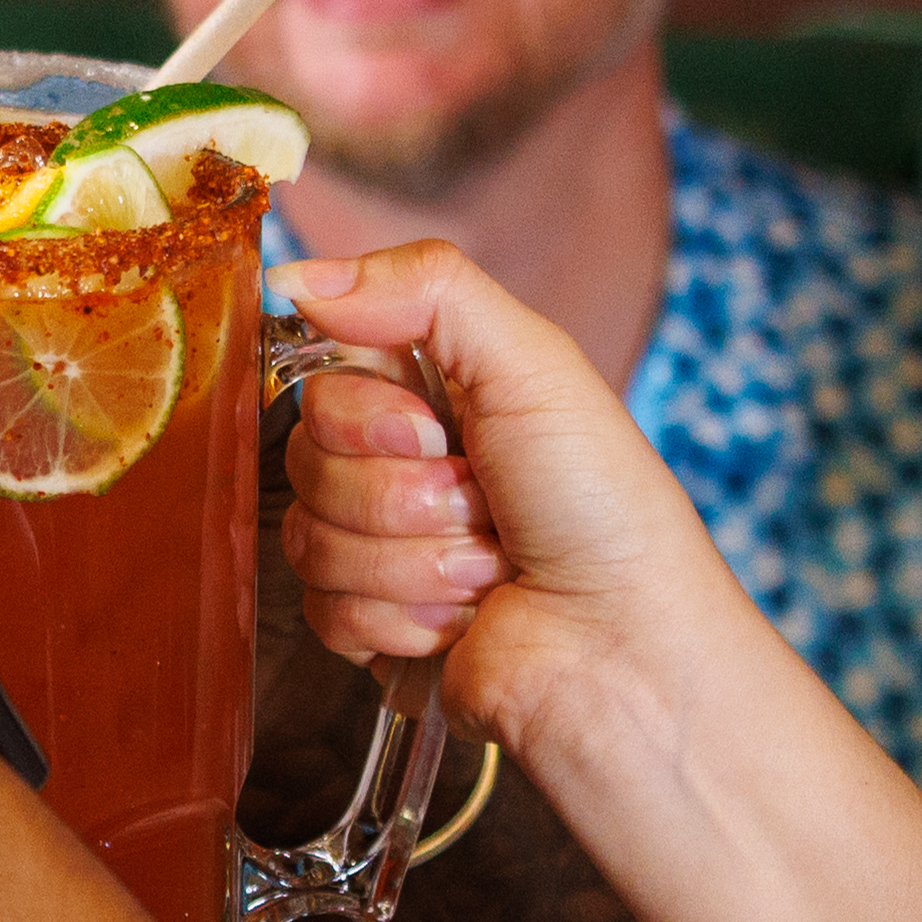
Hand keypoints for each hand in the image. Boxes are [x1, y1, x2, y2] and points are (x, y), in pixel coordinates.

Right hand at [274, 238, 763, 771]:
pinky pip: (322, 612)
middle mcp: (402, 467)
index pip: (323, 376)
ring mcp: (384, 551)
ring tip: (490, 570)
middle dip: (398, 493)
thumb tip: (296, 273)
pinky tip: (464, 622)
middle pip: (306, 457)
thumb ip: (423, 288)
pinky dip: (402, 618)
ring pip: (310, 539)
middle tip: (481, 507)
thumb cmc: (603, 505)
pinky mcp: (374, 631)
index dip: (363, 412)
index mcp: (434, 395)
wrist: (625, 648)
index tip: (431, 434)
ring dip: (412, 560)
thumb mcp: (533, 363)